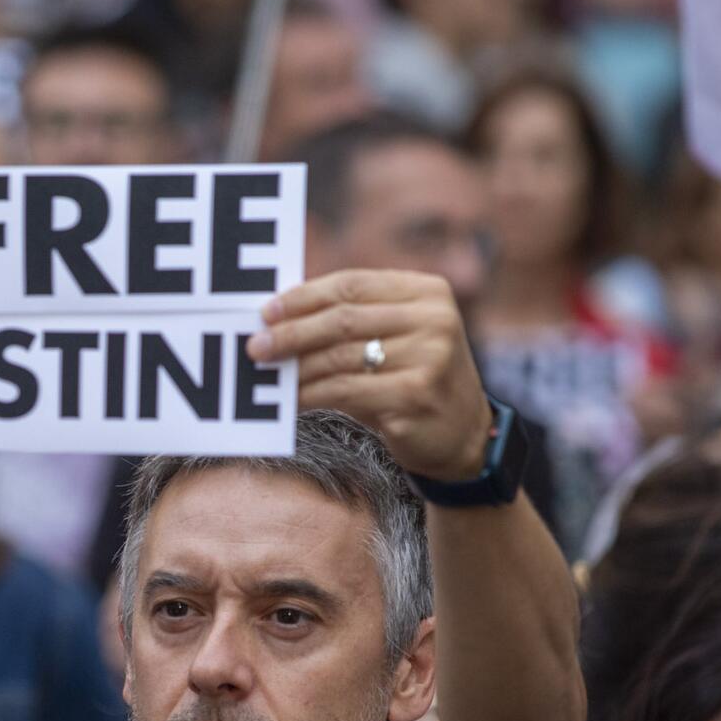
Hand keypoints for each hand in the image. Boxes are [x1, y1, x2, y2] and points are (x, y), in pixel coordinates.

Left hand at [247, 270, 494, 481]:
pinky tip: (292, 400)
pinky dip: (312, 394)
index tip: (267, 311)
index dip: (304, 296)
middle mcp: (434, 318)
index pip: (352, 284)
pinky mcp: (416, 394)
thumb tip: (279, 317)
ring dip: (297, 366)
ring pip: (341, 356)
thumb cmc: (413, 381)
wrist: (463, 436)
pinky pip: (346, 390)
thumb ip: (354, 320)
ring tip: (268, 374)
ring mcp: (430, 356)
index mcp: (428, 291)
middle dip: (293, 332)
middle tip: (257, 345)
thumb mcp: (396, 339)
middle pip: (344, 319)